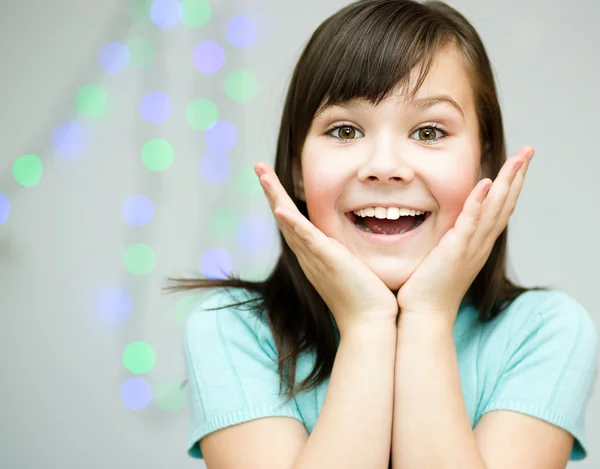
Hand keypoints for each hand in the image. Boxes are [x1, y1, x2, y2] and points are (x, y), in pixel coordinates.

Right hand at [255, 162, 398, 336]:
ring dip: (274, 197)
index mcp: (314, 253)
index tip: (273, 178)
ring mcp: (314, 258)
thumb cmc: (366, 298)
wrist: (369, 324)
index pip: (294, 221)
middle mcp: (308, 254)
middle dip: (271, 191)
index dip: (281, 199)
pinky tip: (280, 208)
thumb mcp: (352, 266)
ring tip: (262, 175)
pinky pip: (305, 239)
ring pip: (289, 222)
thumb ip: (347, 252)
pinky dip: (292, 223)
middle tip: (258, 167)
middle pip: (284, 217)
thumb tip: (352, 240)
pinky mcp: (326, 261)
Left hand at [396, 146, 534, 325]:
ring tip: (518, 159)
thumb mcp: (442, 258)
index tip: (517, 163)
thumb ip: (447, 240)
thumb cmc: (427, 289)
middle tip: (529, 151)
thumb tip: (443, 227)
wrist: (423, 315)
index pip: (499, 209)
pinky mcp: (456, 251)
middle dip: (517, 176)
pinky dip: (480, 202)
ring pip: (495, 209)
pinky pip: (471, 222)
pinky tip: (486, 183)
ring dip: (507, 182)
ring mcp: (471, 247)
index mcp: (477, 244)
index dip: (510, 185)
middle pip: (505, 204)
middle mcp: (480, 244)